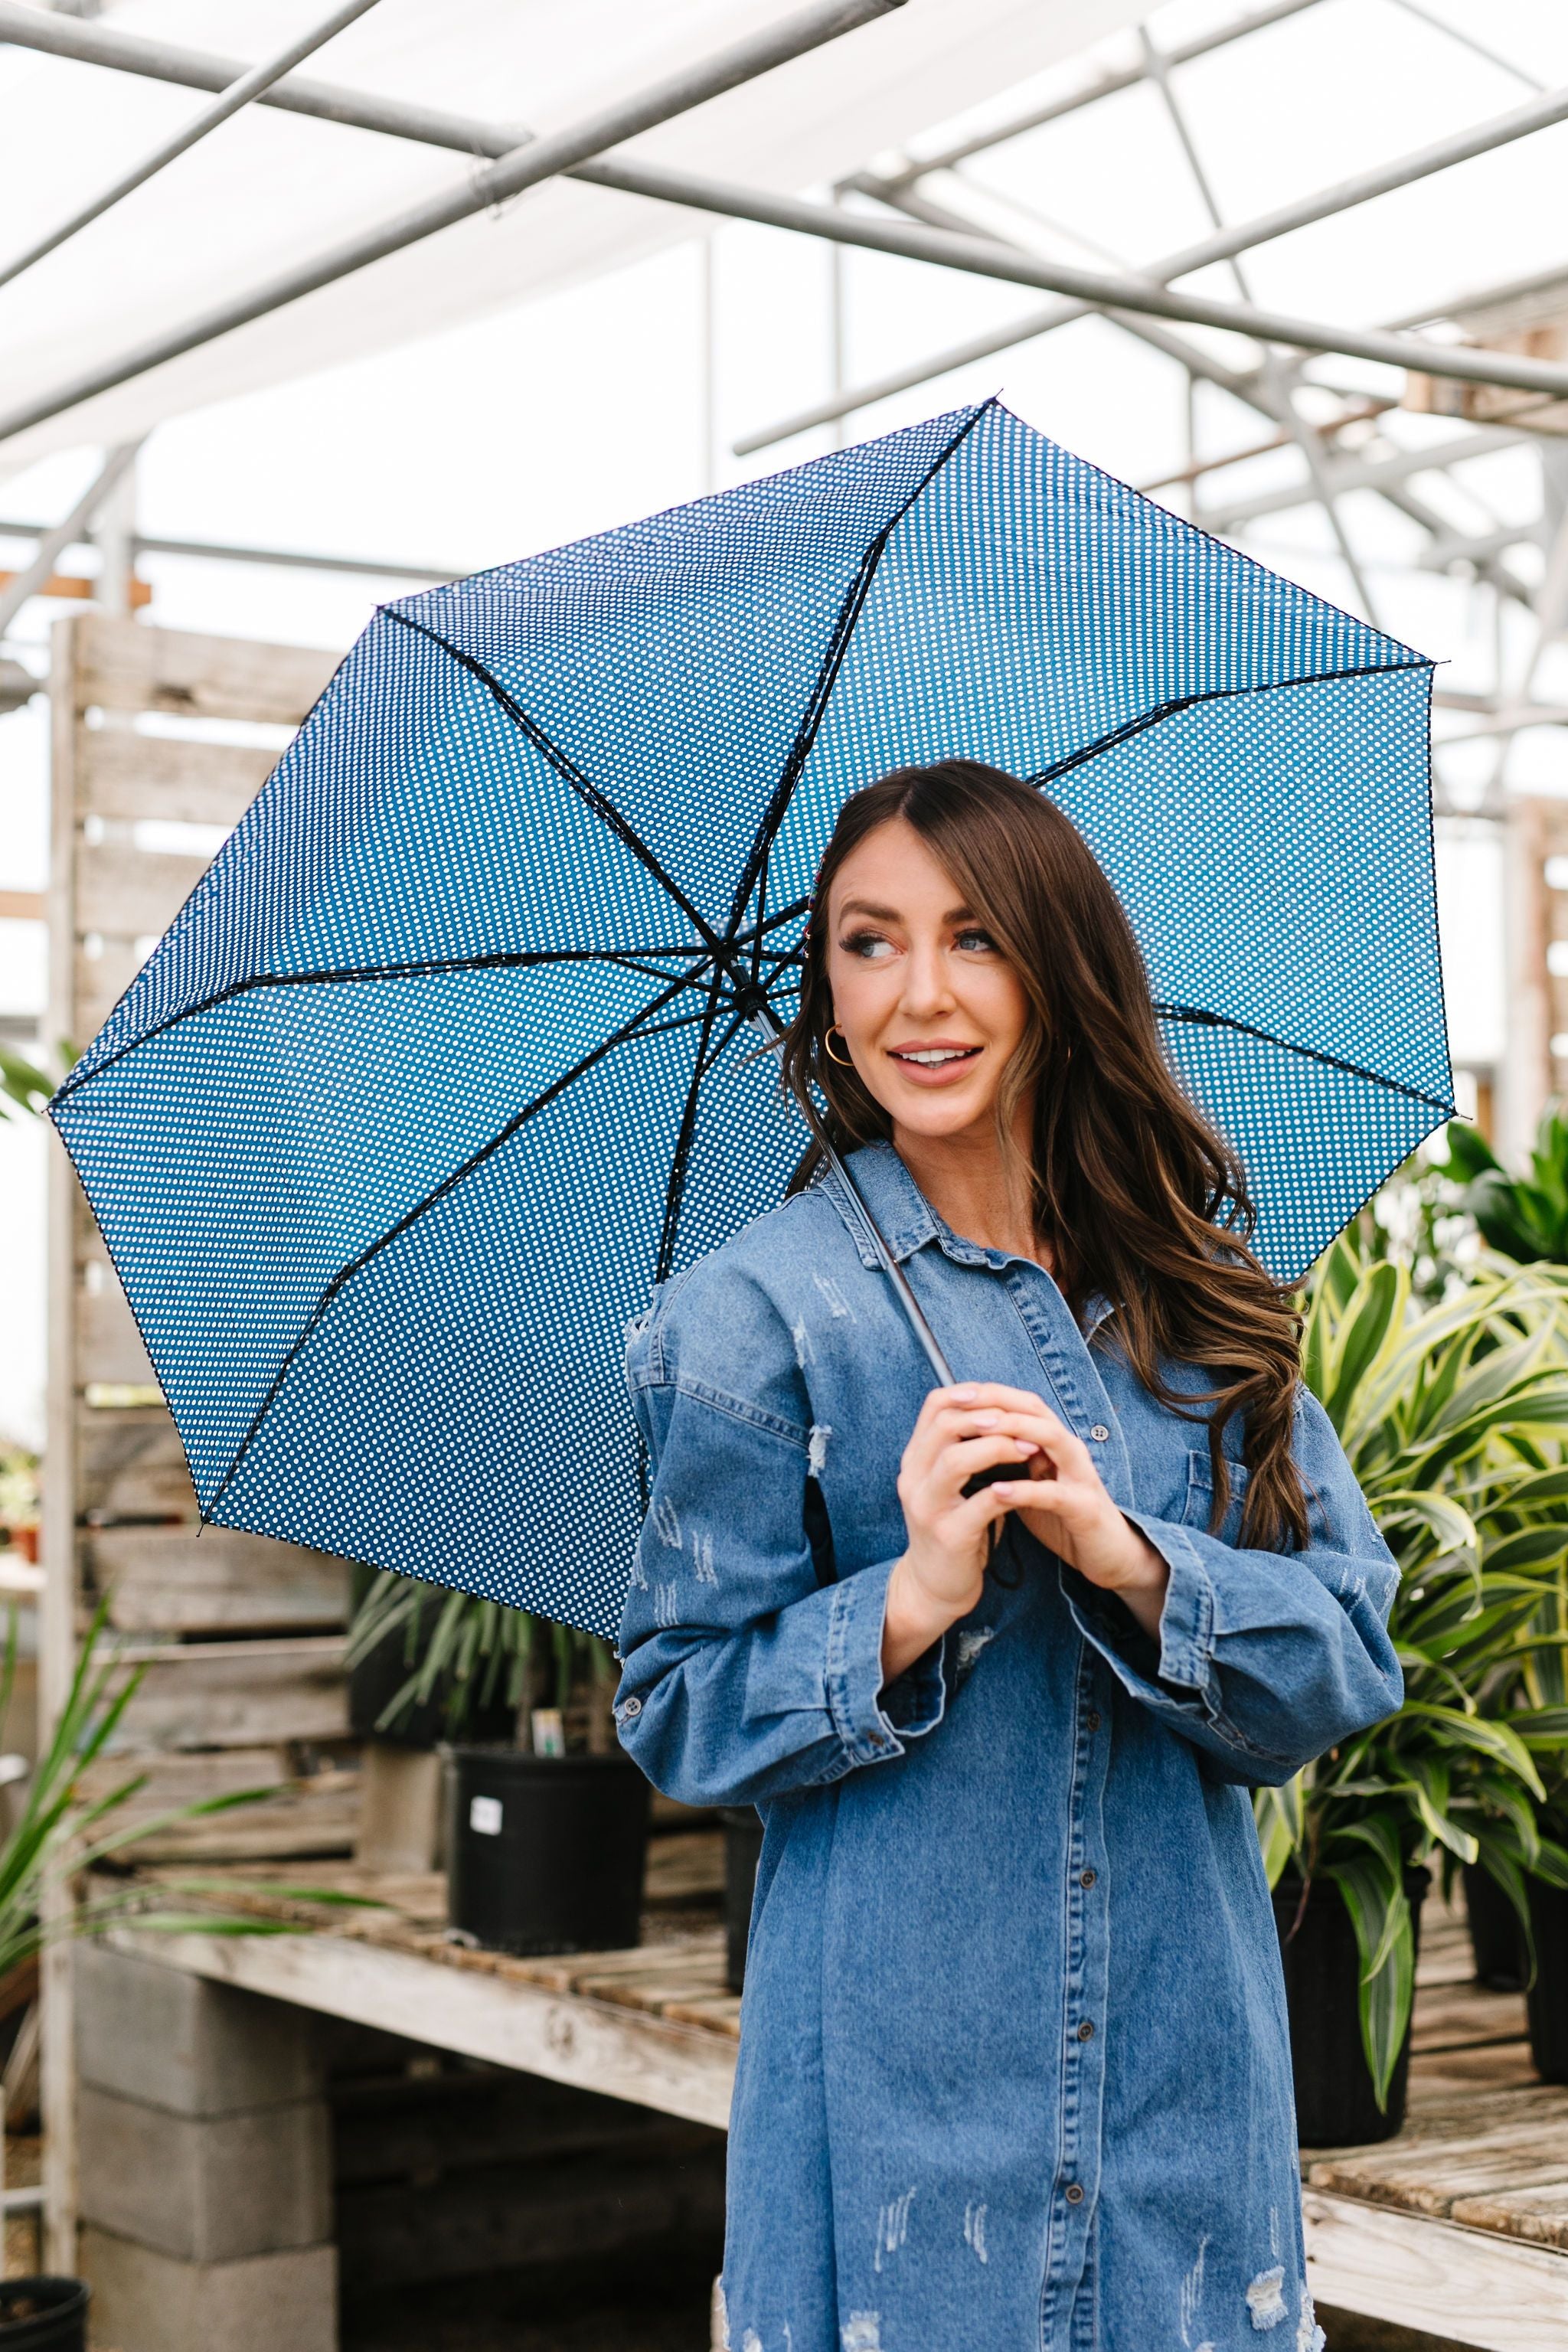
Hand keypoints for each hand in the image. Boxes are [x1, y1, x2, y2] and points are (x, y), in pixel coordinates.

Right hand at [881, 1381, 1043, 1678]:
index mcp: (915, 1460)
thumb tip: (993, 1410)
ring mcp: (928, 1507)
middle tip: (1022, 1419)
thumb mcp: (946, 1484)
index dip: (968, 1392)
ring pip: (957, 1460)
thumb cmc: (950, 1527)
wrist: (934, 1585)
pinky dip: (1007, 1491)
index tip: (1000, 1394)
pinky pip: (980, 1504)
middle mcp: (914, 1479)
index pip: (933, 1407)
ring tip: (1028, 1448)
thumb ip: (959, 1450)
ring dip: (999, 1447)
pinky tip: (1027, 1486)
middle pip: (944, 1425)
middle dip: (989, 1416)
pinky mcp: (949, 1535)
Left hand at [974, 1383, 1169, 1637]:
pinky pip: (1055, 1494)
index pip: (1021, 1402)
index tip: (951, 1393)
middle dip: (997, 1401)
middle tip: (960, 1401)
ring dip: (1014, 1430)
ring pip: (1052, 1438)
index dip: (988, 1393)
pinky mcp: (1086, 1508)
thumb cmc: (1062, 1516)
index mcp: (1054, 1442)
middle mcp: (1069, 1450)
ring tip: (979, 1430)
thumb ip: (1006, 1458)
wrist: (1107, 1555)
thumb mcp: (1029, 1480)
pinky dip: (1027, 1490)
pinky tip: (998, 1490)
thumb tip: (962, 1441)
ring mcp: (1081, 1476)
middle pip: (1035, 1409)